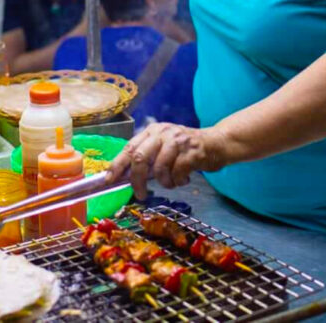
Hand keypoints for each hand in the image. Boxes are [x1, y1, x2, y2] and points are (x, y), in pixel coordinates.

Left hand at [107, 123, 224, 199]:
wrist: (216, 143)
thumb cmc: (186, 149)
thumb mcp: (163, 147)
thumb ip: (147, 157)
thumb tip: (125, 176)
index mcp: (152, 131)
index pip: (129, 147)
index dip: (117, 165)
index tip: (109, 180)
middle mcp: (162, 132)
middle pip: (140, 158)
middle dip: (137, 180)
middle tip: (140, 194)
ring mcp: (178, 141)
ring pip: (159, 168)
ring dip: (163, 182)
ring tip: (171, 183)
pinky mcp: (192, 152)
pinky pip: (177, 173)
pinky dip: (177, 181)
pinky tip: (183, 179)